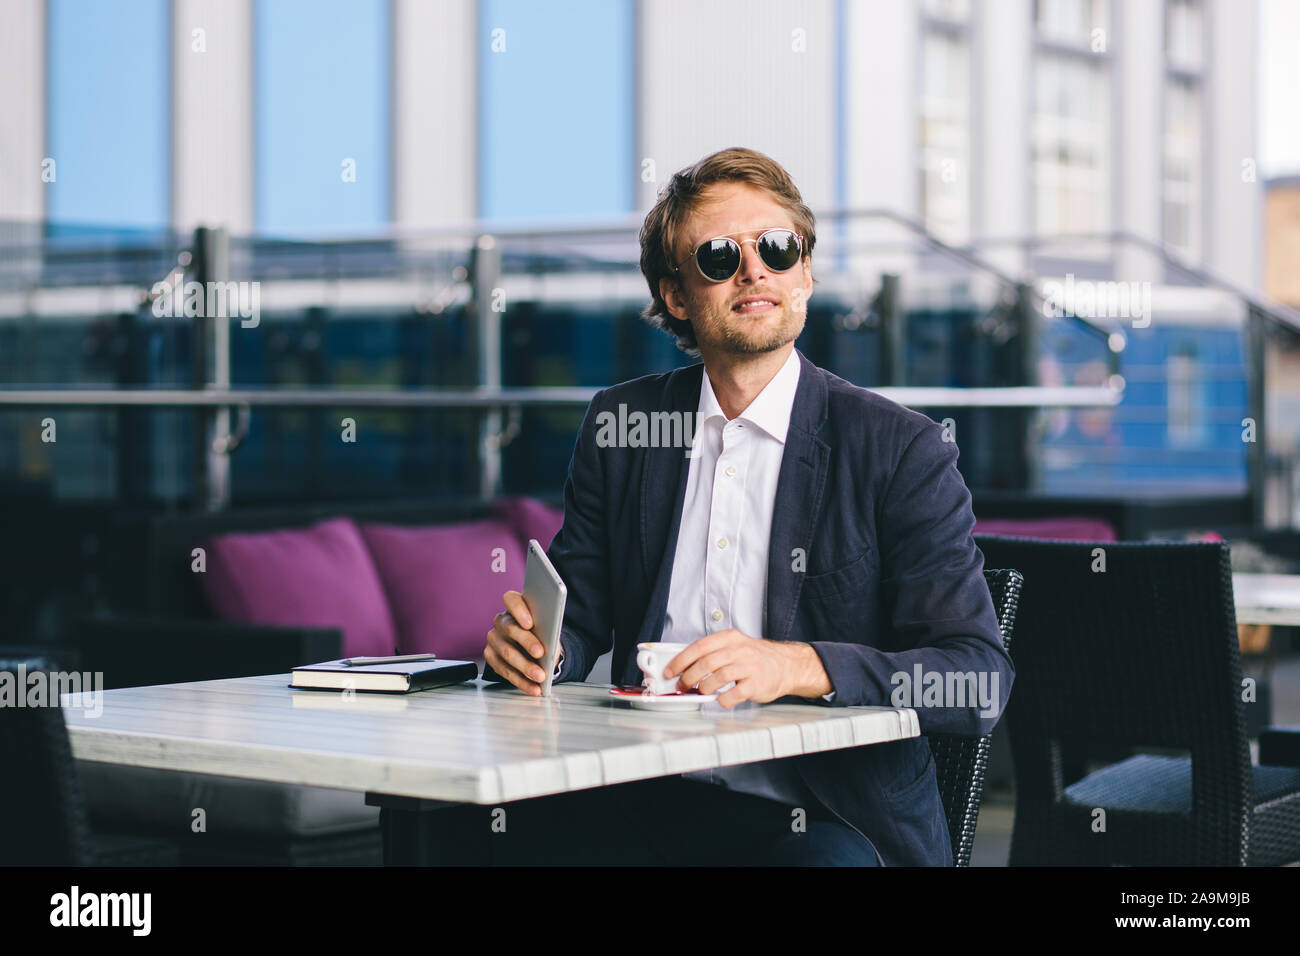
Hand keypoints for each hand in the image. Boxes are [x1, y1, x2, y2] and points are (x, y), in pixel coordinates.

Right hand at [484, 590, 549, 696]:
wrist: (540, 650)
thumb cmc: (544, 634)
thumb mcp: (549, 629)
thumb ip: (547, 629)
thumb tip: (550, 642)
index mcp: (515, 605)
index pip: (512, 600)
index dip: (519, 610)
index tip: (530, 623)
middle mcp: (501, 621)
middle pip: (510, 628)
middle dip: (526, 642)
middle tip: (540, 653)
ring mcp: (494, 639)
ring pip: (506, 652)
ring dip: (525, 667)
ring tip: (540, 676)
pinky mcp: (491, 657)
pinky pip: (504, 671)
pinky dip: (521, 681)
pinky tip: (533, 687)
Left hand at [663, 630, 831, 708]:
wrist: (786, 665)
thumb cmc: (756, 658)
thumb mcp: (735, 646)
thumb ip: (713, 653)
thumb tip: (684, 666)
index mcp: (730, 638)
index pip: (699, 646)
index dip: (681, 660)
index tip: (670, 671)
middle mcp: (739, 650)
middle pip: (706, 663)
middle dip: (688, 677)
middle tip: (682, 686)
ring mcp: (749, 667)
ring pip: (718, 677)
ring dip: (704, 688)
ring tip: (701, 692)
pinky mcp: (756, 684)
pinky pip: (733, 694)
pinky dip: (722, 699)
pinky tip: (720, 699)